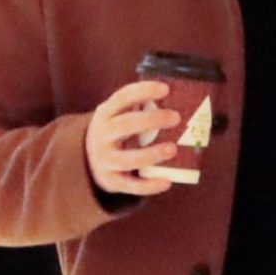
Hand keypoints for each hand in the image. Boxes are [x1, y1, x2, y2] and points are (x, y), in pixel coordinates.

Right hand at [84, 81, 182, 195]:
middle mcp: (102, 135)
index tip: (166, 89)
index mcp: (106, 113)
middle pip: (125, 125)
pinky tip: (167, 182)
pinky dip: (149, 185)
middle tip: (177, 117)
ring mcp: (105, 160)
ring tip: (173, 149)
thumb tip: (187, 94)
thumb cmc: (117, 130)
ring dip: (151, 154)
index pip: (122, 97)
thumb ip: (141, 104)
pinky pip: (131, 185)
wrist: (88, 159)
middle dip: (151, 120)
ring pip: (127, 159)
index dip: (143, 91)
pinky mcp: (112, 180)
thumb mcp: (119, 114)